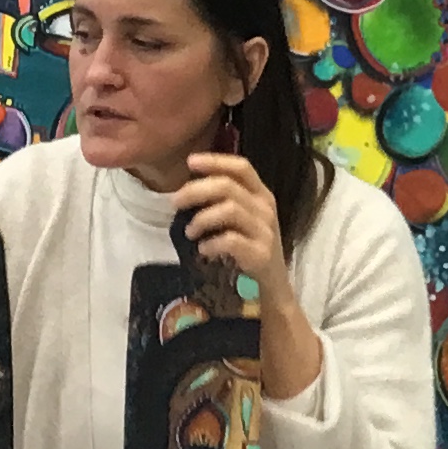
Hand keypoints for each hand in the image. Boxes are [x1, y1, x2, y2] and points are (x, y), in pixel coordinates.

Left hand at [174, 151, 286, 288]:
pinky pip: (231, 240)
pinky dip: (211, 243)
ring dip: (202, 219)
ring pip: (229, 210)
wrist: (272, 287)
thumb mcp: (243, 220)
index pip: (242, 168)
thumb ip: (224, 201)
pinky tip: (203, 250)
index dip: (216, 161)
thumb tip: (188, 189)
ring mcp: (265, 231)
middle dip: (196, 191)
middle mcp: (266, 209)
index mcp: (262, 195)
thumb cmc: (250, 248)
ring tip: (189, 232)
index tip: (190, 162)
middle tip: (176, 203)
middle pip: (228, 186)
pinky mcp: (261, 255)